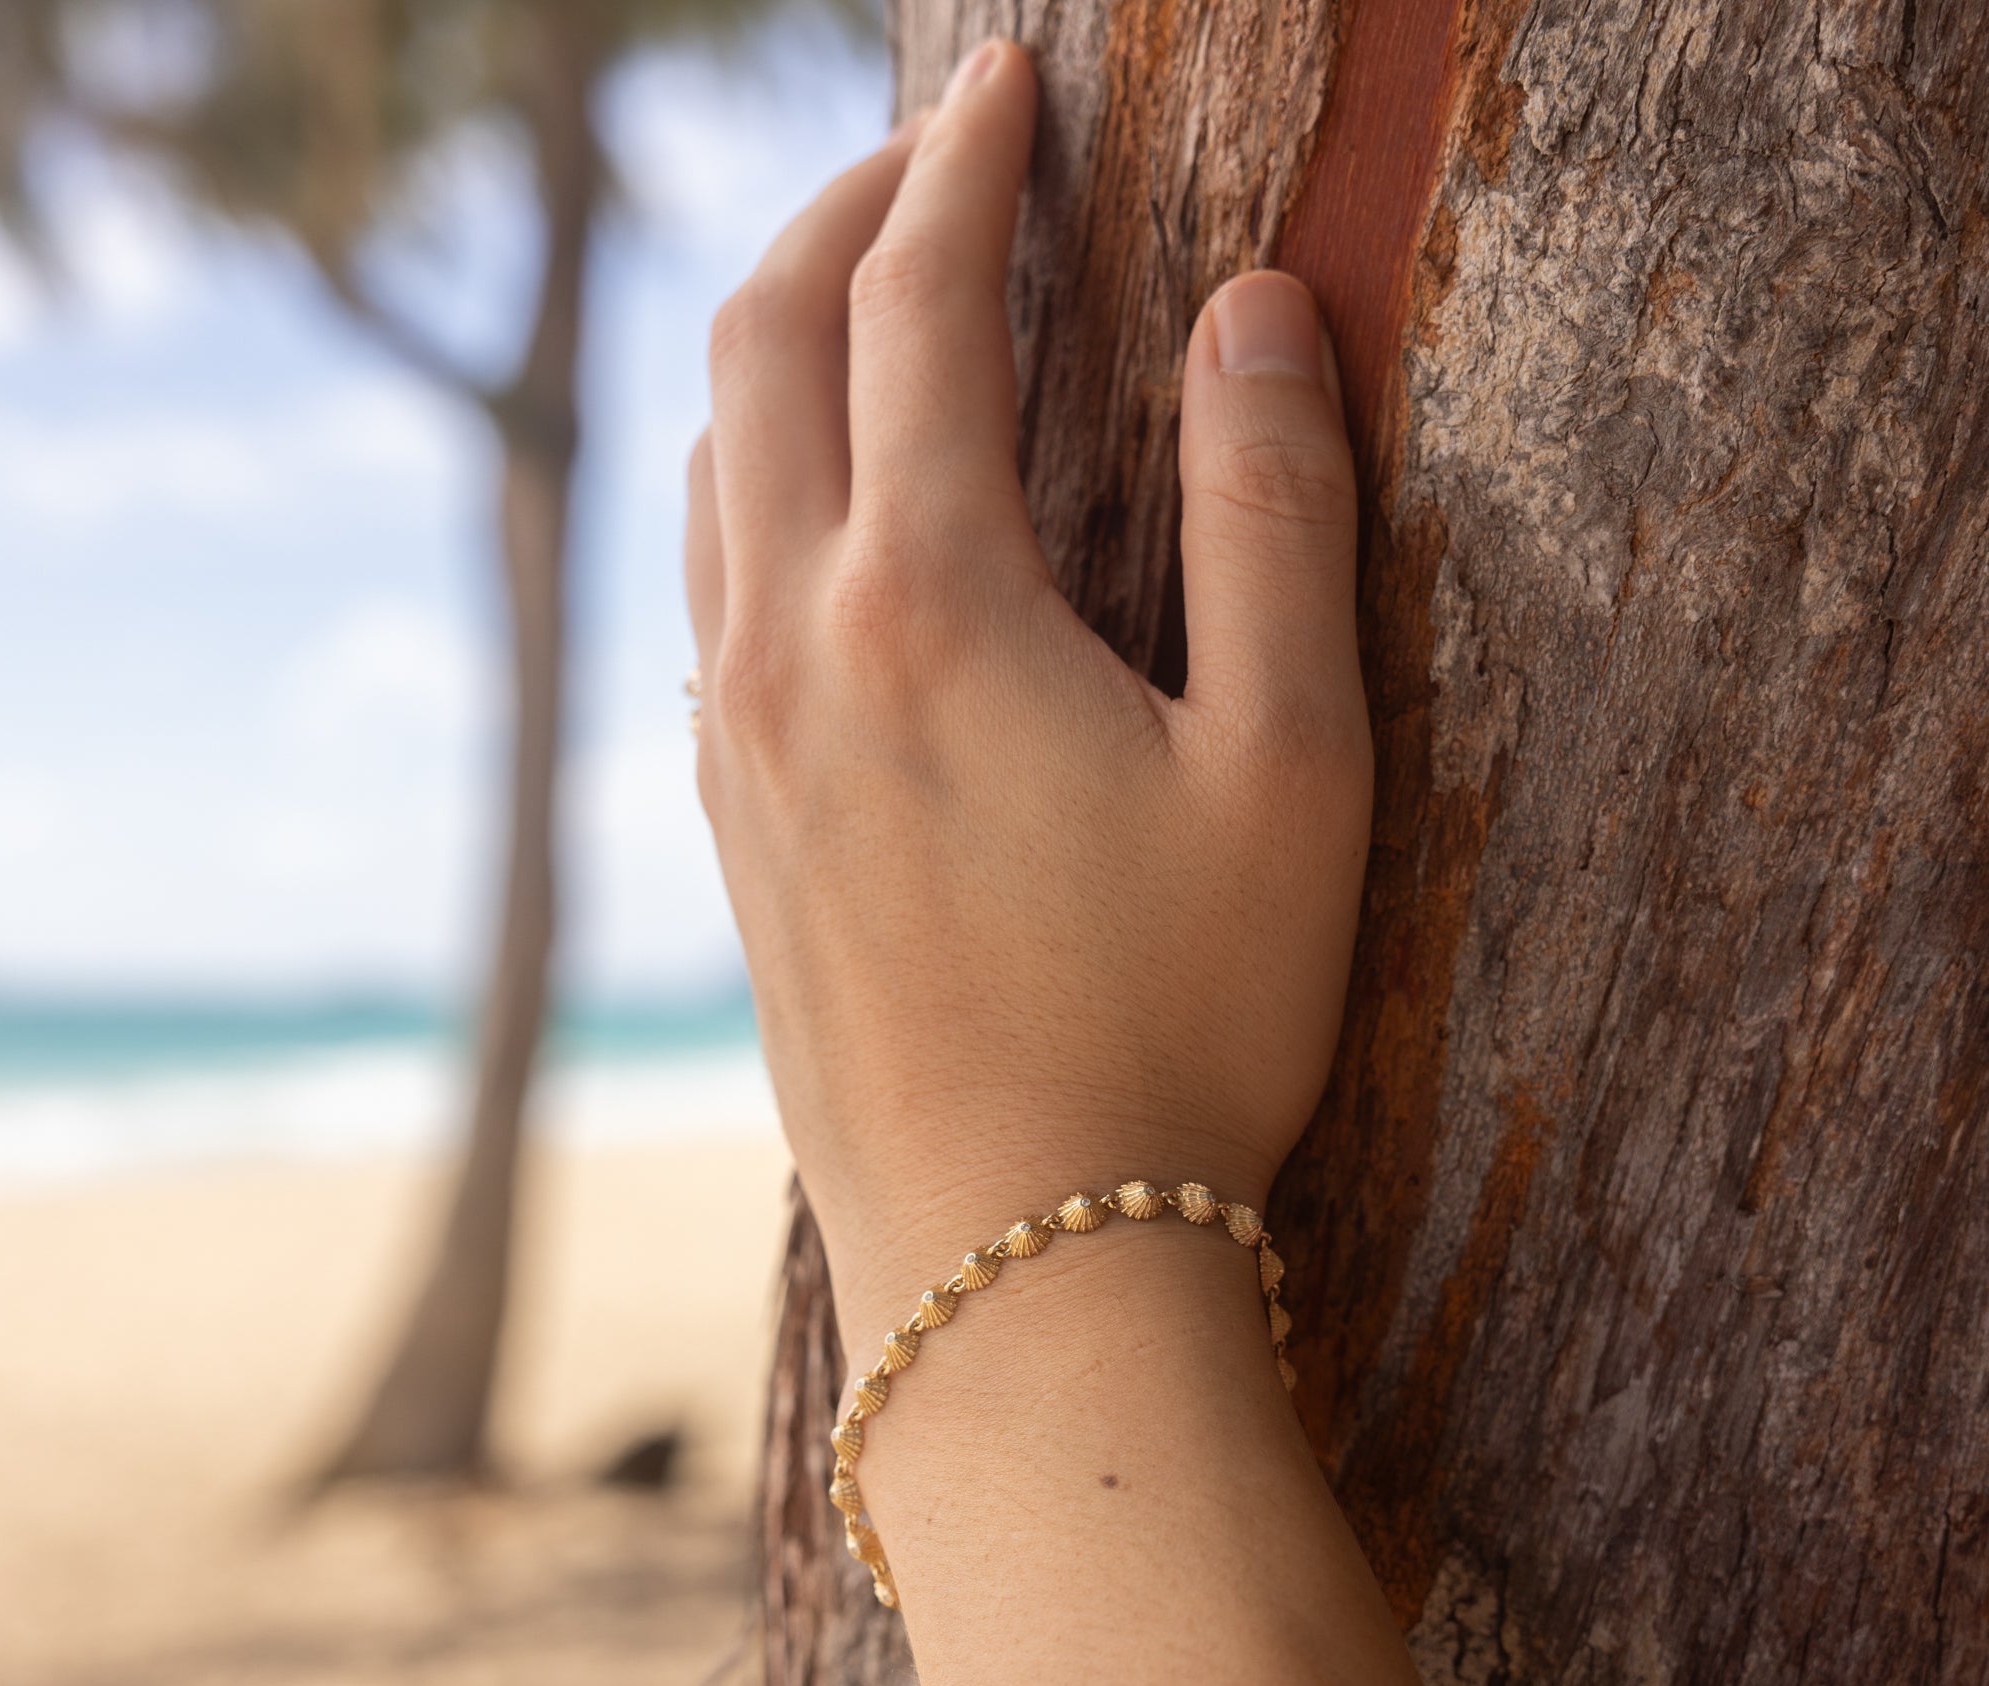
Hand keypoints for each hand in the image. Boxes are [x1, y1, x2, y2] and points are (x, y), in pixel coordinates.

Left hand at [686, 39, 1369, 1352]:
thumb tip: (1249, 311)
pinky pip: (705, 596)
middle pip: (762, 343)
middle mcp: (790, 645)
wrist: (1022, 1258)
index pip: (919, 298)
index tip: (1010, 83)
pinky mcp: (729, 832)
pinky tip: (824, 524)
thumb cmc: (1181, 1024)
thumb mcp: (1291, 766)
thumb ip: (1277, 515)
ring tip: (868, 315)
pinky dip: (753, 489)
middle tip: (934, 160)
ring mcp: (736, 744)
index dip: (967, 163)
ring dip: (778, 350)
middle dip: (842, 214)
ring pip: (710, 469)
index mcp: (927, 599)